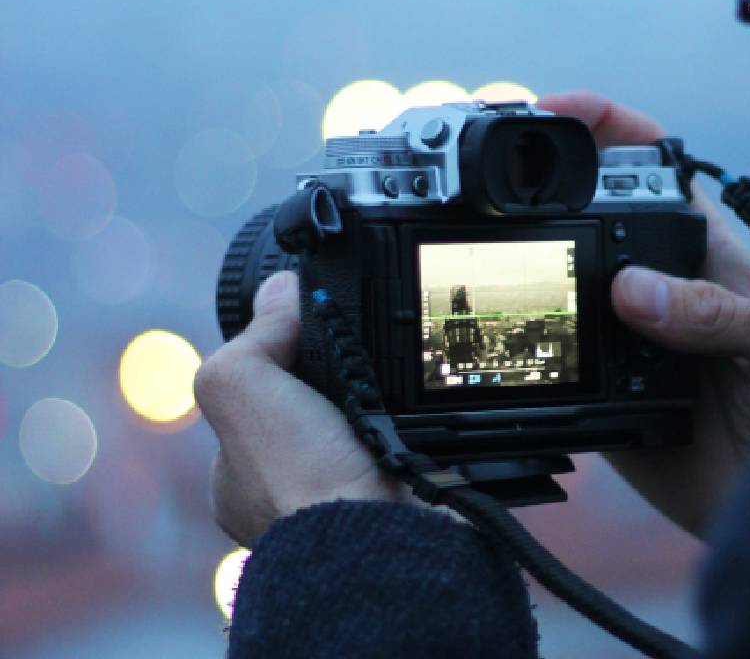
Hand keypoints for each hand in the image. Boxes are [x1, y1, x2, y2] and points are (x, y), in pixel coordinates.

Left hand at [195, 271, 402, 546]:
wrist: (375, 542)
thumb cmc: (298, 479)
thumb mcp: (237, 386)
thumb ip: (249, 338)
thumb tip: (279, 294)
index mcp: (243, 475)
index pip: (259, 397)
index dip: (282, 356)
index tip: (310, 329)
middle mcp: (293, 494)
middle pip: (318, 413)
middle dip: (339, 386)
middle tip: (364, 357)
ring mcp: (351, 502)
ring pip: (370, 431)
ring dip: (387, 407)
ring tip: (401, 384)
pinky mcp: (404, 504)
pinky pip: (414, 450)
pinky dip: (421, 431)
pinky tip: (425, 416)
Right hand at [539, 91, 749, 535]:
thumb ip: (729, 314)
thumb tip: (636, 293)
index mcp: (704, 247)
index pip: (652, 163)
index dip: (607, 126)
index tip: (559, 110)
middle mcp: (656, 280)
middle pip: (588, 215)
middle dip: (542, 190)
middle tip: (499, 186)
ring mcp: (622, 332)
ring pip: (559, 281)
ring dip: (524, 265)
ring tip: (486, 255)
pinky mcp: (597, 387)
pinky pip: (551, 356)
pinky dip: (522, 345)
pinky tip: (501, 340)